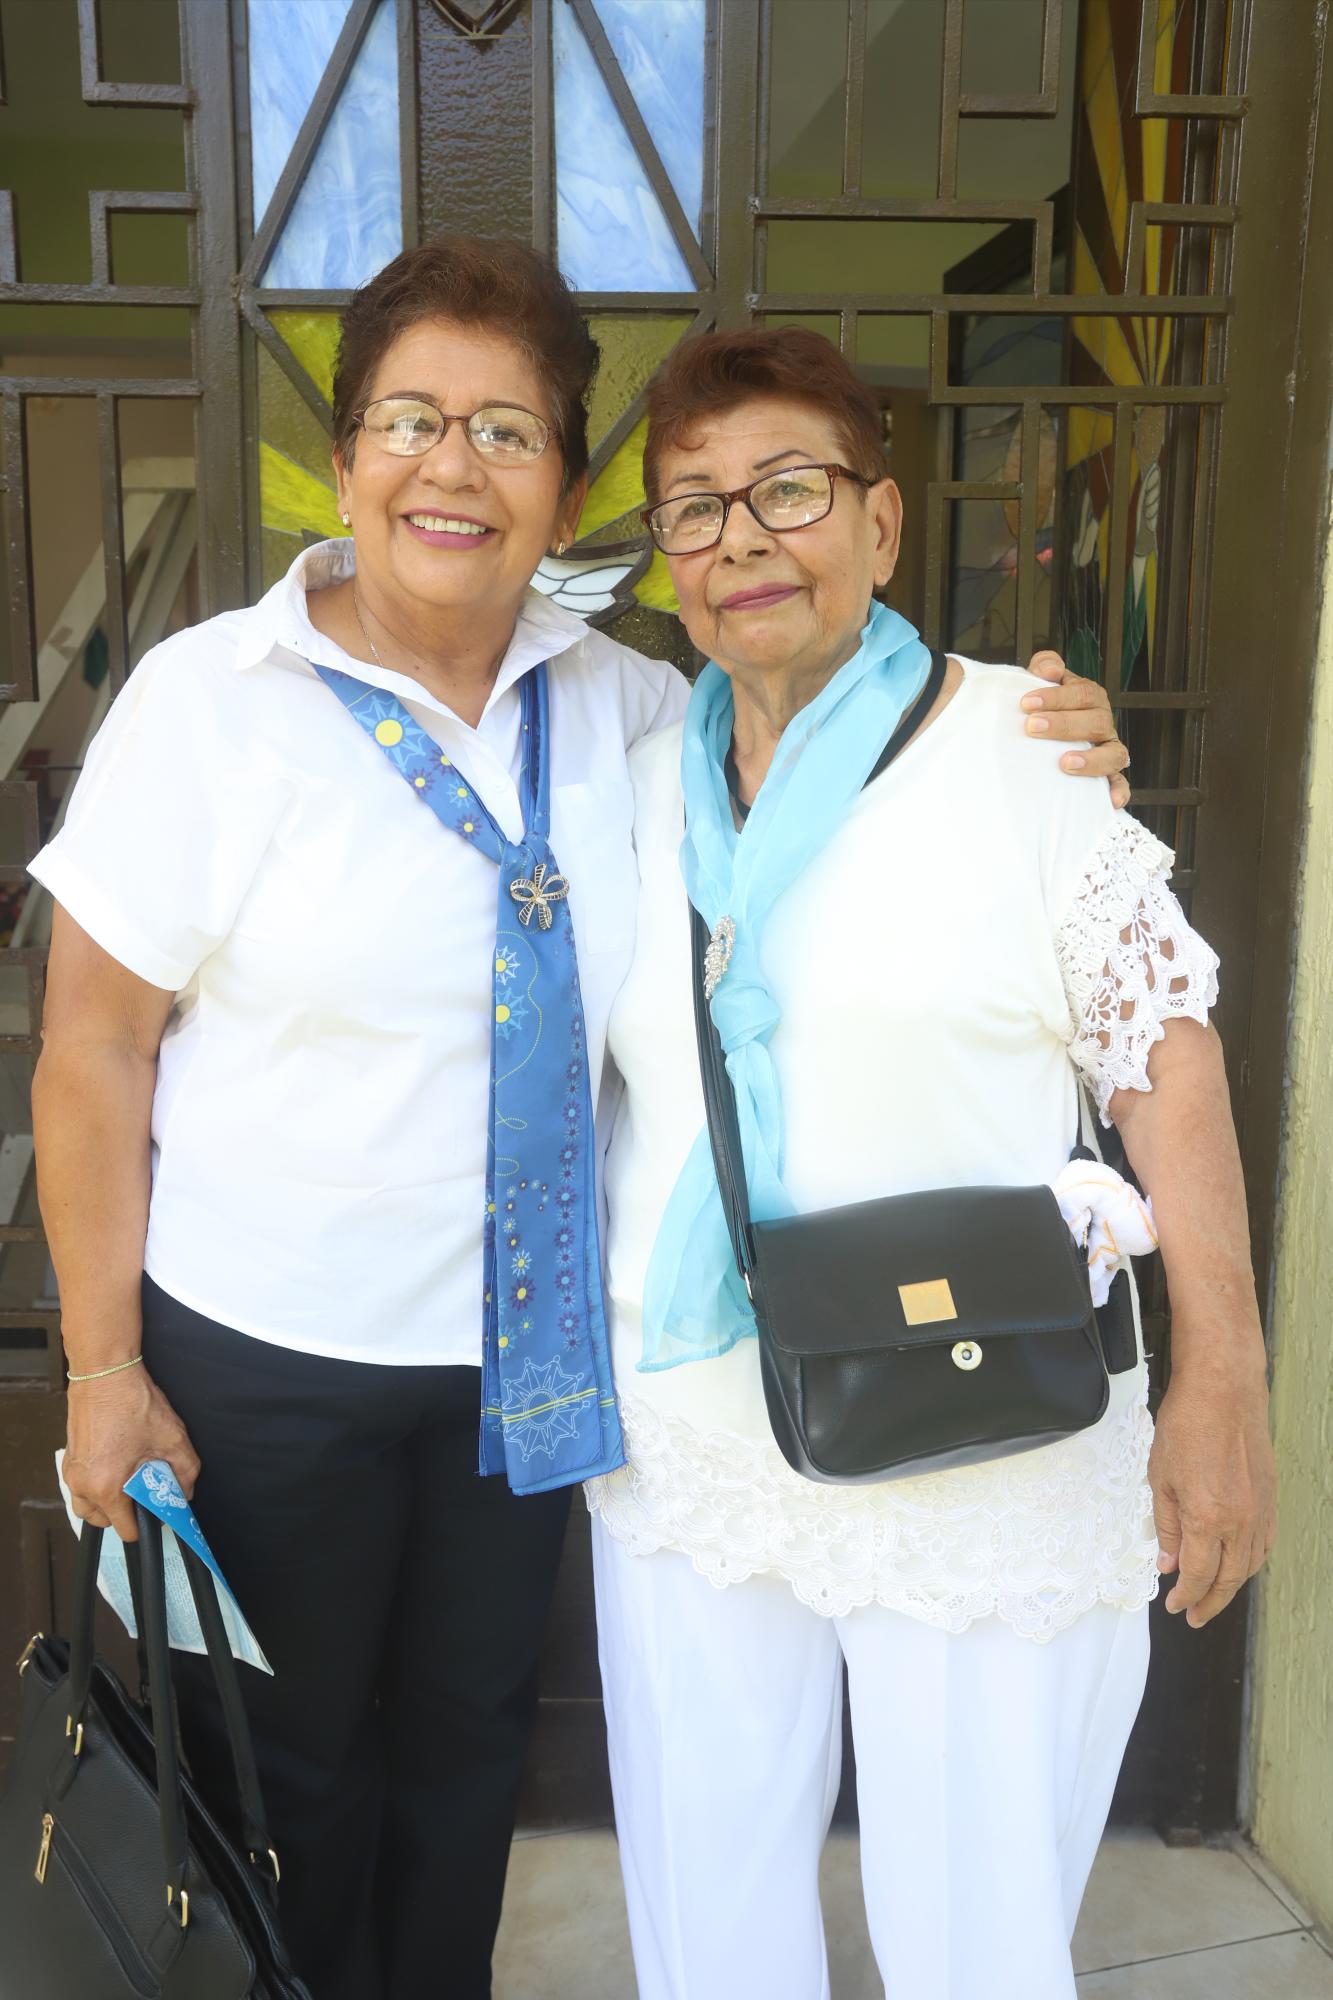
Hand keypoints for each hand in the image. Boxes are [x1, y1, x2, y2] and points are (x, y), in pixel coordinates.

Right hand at [64, 1366, 200, 1542]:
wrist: (105, 1372)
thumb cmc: (133, 1403)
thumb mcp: (172, 1439)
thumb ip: (185, 1473)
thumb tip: (184, 1493)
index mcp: (106, 1487)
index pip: (125, 1530)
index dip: (145, 1525)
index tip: (156, 1513)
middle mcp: (83, 1484)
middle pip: (102, 1521)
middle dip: (124, 1515)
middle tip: (143, 1495)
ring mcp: (72, 1472)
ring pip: (87, 1506)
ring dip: (106, 1504)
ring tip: (128, 1482)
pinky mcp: (69, 1457)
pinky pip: (80, 1486)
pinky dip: (95, 1485)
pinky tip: (116, 1464)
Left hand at [1021, 650, 1131, 807]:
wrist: (1039, 737)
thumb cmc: (1039, 710)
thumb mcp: (1040, 685)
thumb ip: (1044, 668)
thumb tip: (1048, 669)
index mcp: (1089, 698)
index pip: (1081, 693)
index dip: (1056, 697)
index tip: (1026, 703)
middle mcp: (1102, 723)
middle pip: (1095, 721)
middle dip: (1064, 724)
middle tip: (1032, 727)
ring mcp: (1107, 750)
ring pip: (1113, 753)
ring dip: (1092, 760)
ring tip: (1065, 763)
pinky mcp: (1109, 776)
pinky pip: (1120, 784)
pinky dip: (1119, 791)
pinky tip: (1111, 801)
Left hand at [1148, 1367, 1276, 1627]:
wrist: (1223, 1391)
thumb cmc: (1187, 1424)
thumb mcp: (1160, 1477)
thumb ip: (1166, 1525)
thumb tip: (1167, 1562)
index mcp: (1208, 1518)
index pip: (1199, 1575)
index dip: (1186, 1596)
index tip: (1175, 1606)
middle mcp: (1240, 1521)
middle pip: (1229, 1578)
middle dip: (1210, 1602)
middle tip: (1194, 1615)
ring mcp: (1260, 1510)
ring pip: (1250, 1564)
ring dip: (1232, 1586)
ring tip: (1213, 1596)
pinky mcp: (1270, 1497)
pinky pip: (1264, 1543)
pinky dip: (1250, 1561)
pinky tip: (1239, 1565)